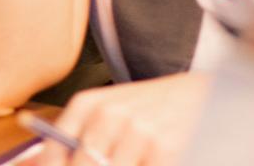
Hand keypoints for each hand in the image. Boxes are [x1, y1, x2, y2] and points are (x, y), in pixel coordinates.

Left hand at [41, 71, 210, 165]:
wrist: (199, 94)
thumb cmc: (148, 109)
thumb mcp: (109, 112)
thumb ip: (74, 139)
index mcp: (88, 104)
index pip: (54, 153)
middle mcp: (109, 115)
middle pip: (82, 165)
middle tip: (107, 161)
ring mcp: (137, 132)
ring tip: (131, 158)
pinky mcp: (164, 149)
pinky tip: (149, 161)